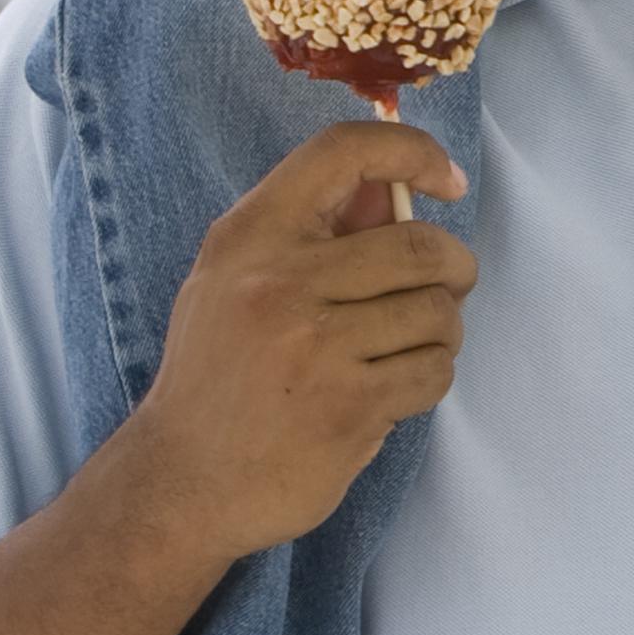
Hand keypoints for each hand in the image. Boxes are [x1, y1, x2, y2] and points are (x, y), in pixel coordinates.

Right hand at [119, 122, 475, 563]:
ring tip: (409, 348)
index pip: (343, 151)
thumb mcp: (235, 283)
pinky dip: (429, 377)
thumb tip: (399, 186)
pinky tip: (393, 389)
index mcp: (249, 237)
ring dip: (442, 331)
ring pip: (437, 312)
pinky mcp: (348, 406)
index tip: (444, 181)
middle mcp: (278, 282)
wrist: (179, 482)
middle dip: (454, 268)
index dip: (411, 151)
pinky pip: (434, 372)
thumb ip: (312, 232)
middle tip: (447, 288)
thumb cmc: (219, 374)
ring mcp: (315, 346)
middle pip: (419, 245)